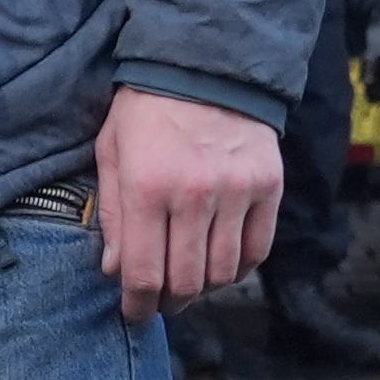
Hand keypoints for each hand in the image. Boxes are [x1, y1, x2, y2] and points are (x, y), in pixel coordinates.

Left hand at [91, 86, 284, 319]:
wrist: (203, 64)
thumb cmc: (145, 111)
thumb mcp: (112, 154)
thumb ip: (113, 215)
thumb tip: (115, 271)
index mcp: (147, 188)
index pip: (145, 272)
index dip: (139, 305)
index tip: (135, 314)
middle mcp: (194, 195)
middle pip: (187, 280)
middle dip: (170, 301)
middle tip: (162, 302)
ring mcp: (236, 191)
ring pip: (225, 271)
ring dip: (205, 287)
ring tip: (190, 282)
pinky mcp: (268, 186)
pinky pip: (258, 248)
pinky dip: (241, 267)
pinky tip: (223, 264)